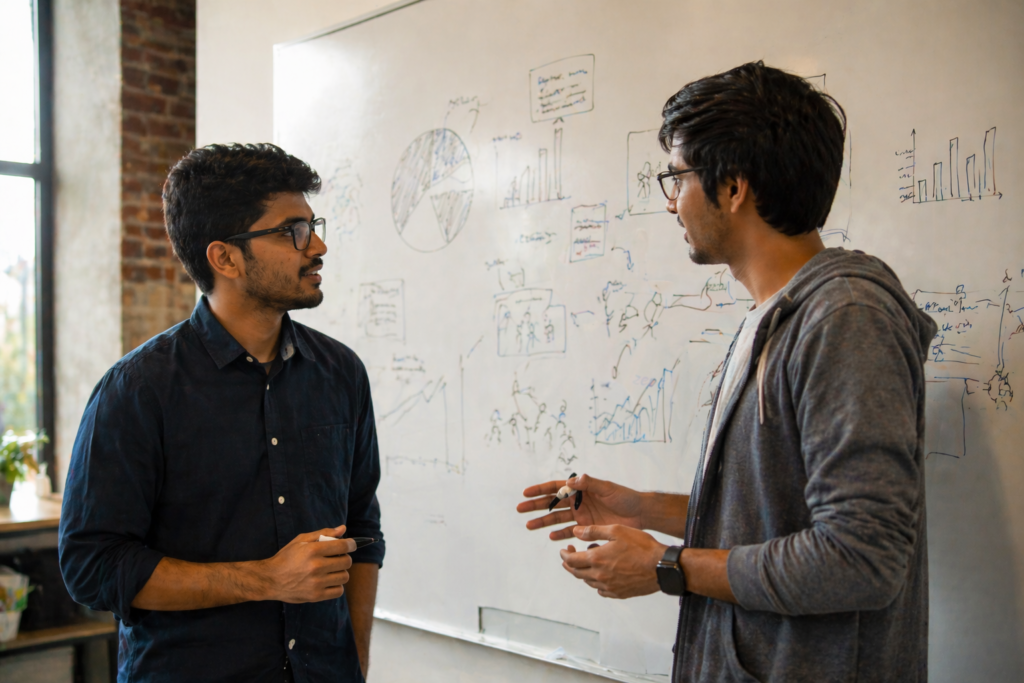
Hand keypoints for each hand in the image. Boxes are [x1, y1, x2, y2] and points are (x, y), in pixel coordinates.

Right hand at [259, 525, 355, 602]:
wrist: (270, 580)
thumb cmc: (286, 558)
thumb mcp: (301, 540)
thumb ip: (323, 533)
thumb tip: (343, 529)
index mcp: (313, 550)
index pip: (343, 546)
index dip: (351, 544)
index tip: (351, 545)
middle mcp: (316, 566)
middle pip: (346, 562)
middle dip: (344, 558)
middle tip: (336, 558)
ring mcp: (316, 583)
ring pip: (344, 576)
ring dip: (340, 572)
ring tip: (331, 570)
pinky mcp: (315, 596)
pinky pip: (338, 591)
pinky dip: (336, 586)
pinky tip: (328, 581)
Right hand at [517, 473, 644, 540]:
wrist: (639, 514)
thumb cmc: (625, 497)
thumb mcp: (607, 488)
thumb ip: (589, 484)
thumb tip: (571, 480)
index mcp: (581, 489)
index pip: (556, 488)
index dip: (540, 490)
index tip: (526, 493)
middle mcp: (578, 501)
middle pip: (552, 503)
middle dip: (536, 506)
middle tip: (520, 509)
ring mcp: (581, 515)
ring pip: (557, 518)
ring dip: (543, 522)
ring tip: (529, 526)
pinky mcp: (587, 528)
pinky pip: (569, 531)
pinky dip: (560, 534)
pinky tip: (551, 537)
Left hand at [559, 524, 664, 598]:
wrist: (662, 566)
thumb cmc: (642, 546)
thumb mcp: (616, 531)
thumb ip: (593, 531)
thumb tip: (575, 531)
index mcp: (597, 559)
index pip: (571, 561)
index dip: (564, 555)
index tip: (564, 550)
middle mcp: (600, 576)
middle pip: (577, 573)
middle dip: (570, 565)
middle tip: (570, 556)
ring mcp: (610, 587)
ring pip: (588, 582)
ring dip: (584, 572)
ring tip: (589, 562)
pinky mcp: (620, 593)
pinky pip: (602, 590)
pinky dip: (597, 583)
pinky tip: (602, 576)